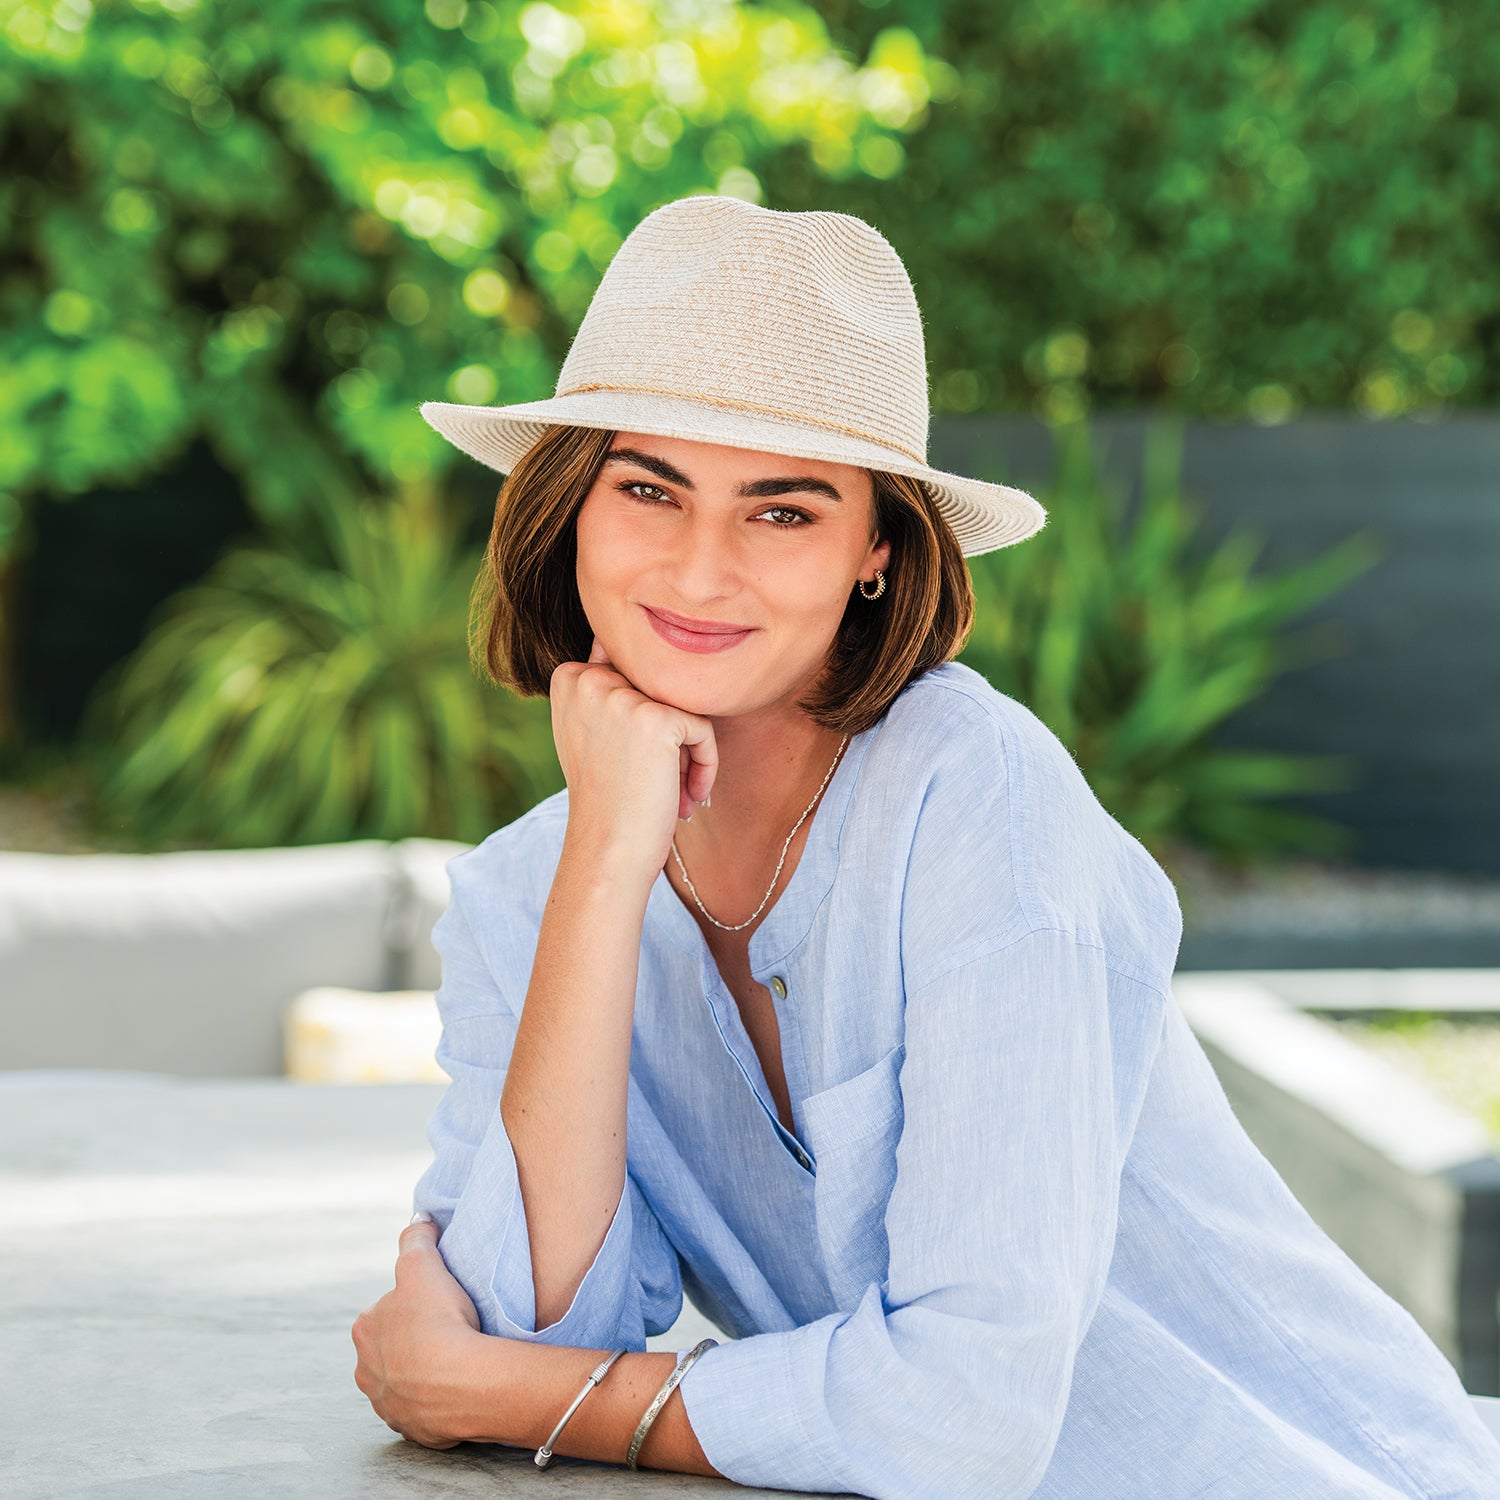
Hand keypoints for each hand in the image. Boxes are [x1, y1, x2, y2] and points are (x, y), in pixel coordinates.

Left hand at [351, 1216, 484, 1449]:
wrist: (459, 1382)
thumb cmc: (437, 1319)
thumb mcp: (422, 1264)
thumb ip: (416, 1238)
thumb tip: (419, 1219)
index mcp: (364, 1330)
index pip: (385, 1311)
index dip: (411, 1304)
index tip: (436, 1303)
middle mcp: (365, 1371)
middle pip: (389, 1349)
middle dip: (411, 1342)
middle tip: (447, 1331)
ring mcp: (386, 1404)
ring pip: (402, 1382)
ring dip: (421, 1374)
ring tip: (455, 1361)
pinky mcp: (409, 1429)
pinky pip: (422, 1410)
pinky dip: (435, 1400)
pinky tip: (456, 1387)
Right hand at [549, 636, 718, 874]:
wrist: (606, 852)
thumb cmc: (605, 800)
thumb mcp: (588, 732)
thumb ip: (605, 688)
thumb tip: (628, 645)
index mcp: (567, 676)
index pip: (634, 673)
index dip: (644, 720)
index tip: (634, 765)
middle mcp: (589, 678)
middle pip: (660, 689)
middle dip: (670, 736)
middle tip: (659, 783)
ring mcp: (621, 696)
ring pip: (684, 707)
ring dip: (687, 754)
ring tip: (676, 793)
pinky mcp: (657, 718)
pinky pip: (704, 728)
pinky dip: (706, 765)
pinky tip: (688, 798)